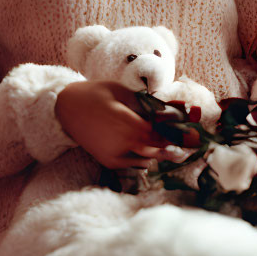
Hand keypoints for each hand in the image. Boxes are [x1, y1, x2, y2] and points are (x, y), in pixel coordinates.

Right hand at [54, 80, 183, 169]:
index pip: (160, 131)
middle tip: (191, 140)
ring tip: (174, 145)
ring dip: (161, 150)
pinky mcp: (110, 161)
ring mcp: (115, 154)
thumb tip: (171, 107)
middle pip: (158, 147)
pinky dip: (147, 157)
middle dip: (174, 143)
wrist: (65, 109)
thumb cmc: (95, 94)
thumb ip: (146, 102)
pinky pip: (137, 163)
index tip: (191, 130)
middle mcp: (121, 141)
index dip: (177, 131)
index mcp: (126, 122)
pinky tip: (151, 148)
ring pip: (150, 157)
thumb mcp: (121, 91)